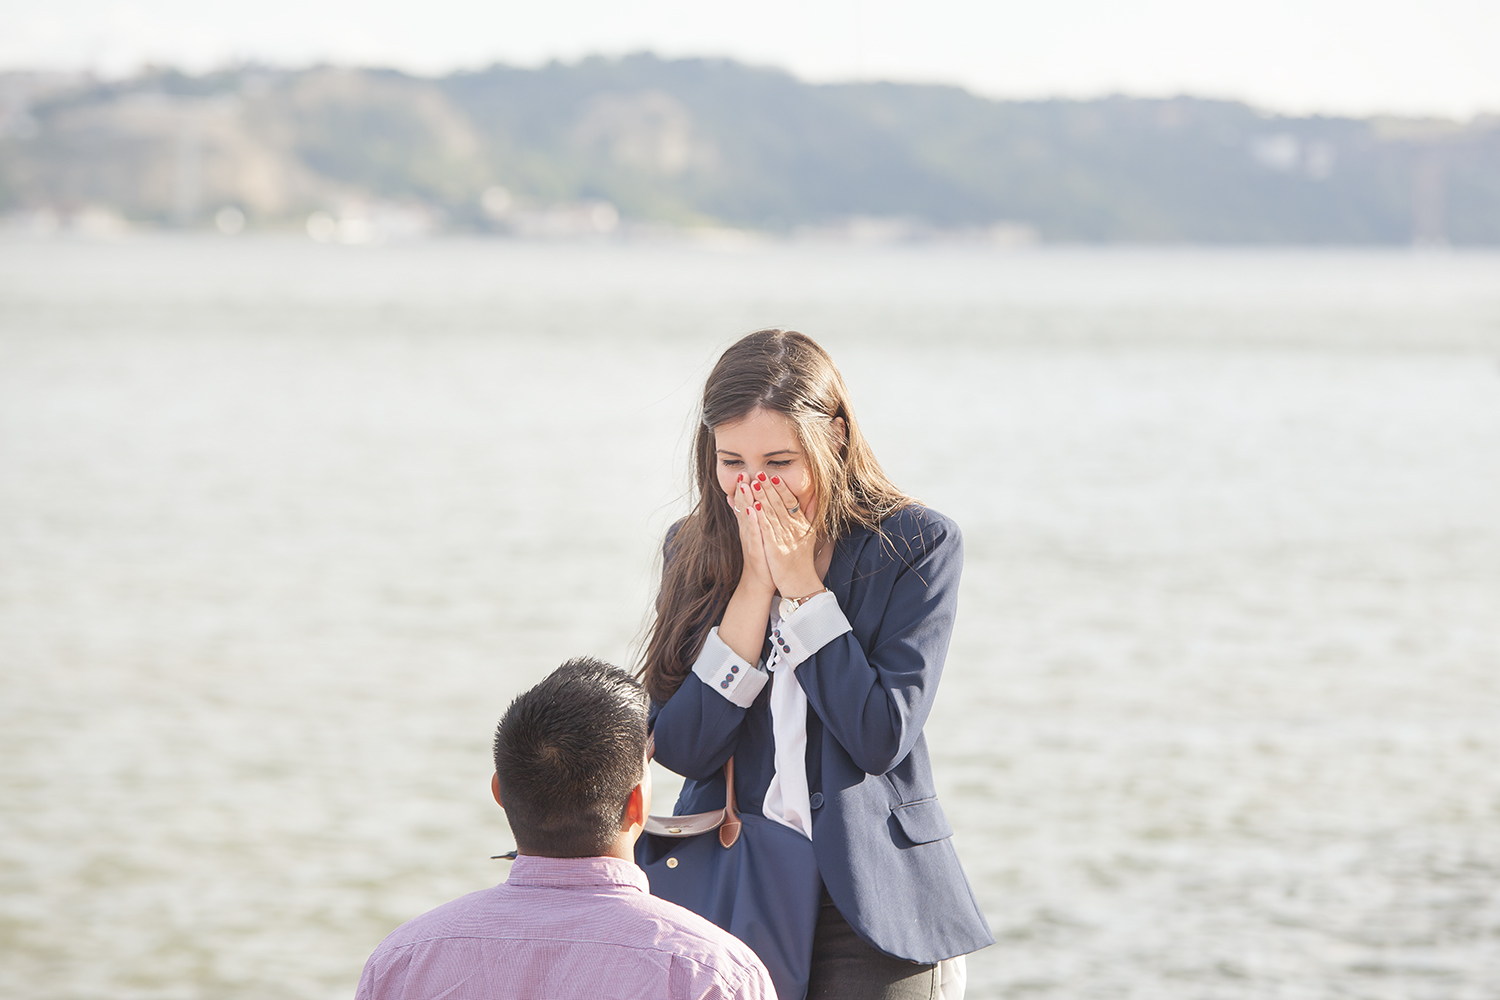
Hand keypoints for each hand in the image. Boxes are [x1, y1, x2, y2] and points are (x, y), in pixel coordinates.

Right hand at [729, 474, 774, 595]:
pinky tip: (752, 510)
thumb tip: (741, 503)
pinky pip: (753, 533)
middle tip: (742, 472)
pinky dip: (752, 521)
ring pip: (746, 516)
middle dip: (742, 489)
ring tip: (744, 485)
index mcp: (749, 526)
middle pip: (742, 506)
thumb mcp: (756, 535)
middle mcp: (747, 530)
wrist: (759, 582)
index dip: (743, 488)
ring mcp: (750, 539)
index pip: (744, 503)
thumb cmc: (762, 557)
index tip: (744, 471)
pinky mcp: (755, 549)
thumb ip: (750, 518)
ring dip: (744, 501)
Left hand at [750, 472, 822, 599]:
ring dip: (761, 497)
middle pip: (779, 504)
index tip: (774, 475)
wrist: (799, 582)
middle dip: (768, 488)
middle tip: (759, 473)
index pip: (791, 501)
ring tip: (752, 483)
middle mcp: (794, 529)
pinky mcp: (775, 549)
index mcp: (801, 524)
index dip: (782, 488)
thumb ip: (811, 513)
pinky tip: (752, 507)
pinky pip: (766, 530)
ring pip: (771, 513)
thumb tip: (816, 494)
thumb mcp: (810, 533)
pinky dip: (759, 517)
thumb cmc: (802, 558)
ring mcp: (784, 538)